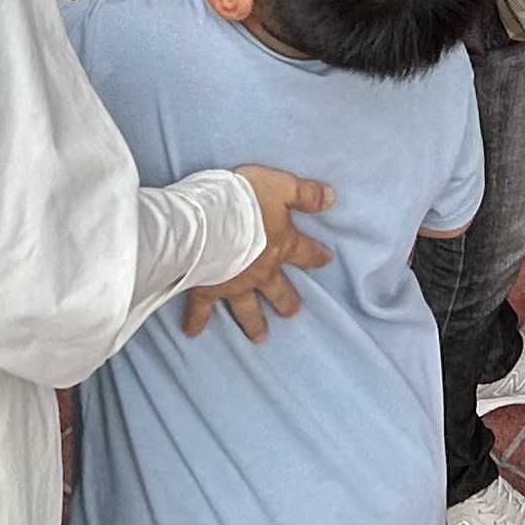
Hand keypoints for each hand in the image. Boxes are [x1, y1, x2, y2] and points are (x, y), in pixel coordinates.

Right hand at [183, 166, 336, 341]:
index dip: (316, 255)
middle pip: (278, 290)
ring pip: (247, 308)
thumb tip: (332, 197)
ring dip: (254, 323)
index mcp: (280, 246)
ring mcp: (234, 284)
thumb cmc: (246, 200)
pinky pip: (201, 308)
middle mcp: (261, 271)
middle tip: (292, 313)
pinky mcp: (207, 288)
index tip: (326, 261)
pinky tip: (192, 332)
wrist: (208, 221)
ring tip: (260, 337)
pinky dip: (196, 320)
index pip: (304, 252)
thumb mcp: (282, 187)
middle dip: (286, 302)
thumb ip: (306, 194)